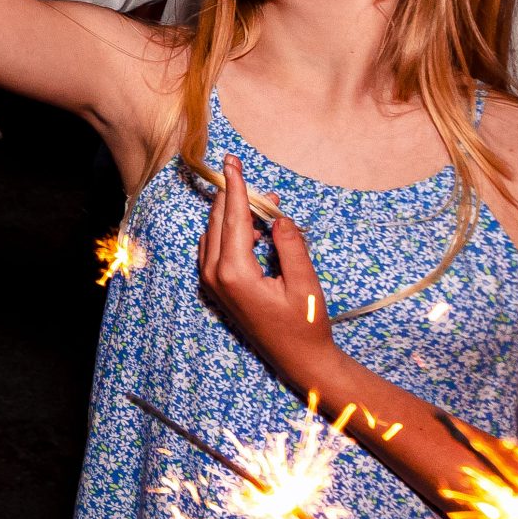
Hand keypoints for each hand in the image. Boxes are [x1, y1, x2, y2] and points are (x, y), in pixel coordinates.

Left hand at [197, 154, 335, 385]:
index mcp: (234, 272)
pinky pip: (215, 247)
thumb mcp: (304, 283)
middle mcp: (215, 275)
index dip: (235, 187)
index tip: (232, 160)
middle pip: (218, 221)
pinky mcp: (215, 287)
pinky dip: (230, 231)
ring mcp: (211, 282)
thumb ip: (291, 245)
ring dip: (233, 214)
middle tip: (245, 172)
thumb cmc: (306, 324)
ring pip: (214, 233)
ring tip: (262, 204)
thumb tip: (278, 216)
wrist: (298, 359)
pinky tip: (253, 228)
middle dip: (234, 196)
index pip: (232, 218)